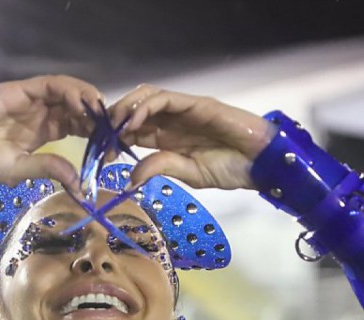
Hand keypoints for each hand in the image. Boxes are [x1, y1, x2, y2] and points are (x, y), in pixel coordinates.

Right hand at [0, 76, 102, 193]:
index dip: (94, 132)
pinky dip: (69, 91)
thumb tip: (80, 187)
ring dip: (87, 99)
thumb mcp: (20, 170)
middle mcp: (39, 113)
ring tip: (101, 113)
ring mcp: (30, 100)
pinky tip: (82, 104)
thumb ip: (49, 170)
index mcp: (41, 131)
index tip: (111, 146)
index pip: (75, 125)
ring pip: (67, 91)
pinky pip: (50, 85)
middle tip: (114, 128)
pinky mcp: (20, 90)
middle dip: (96, 115)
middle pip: (76, 107)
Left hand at [108, 84, 274, 189]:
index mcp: (169, 138)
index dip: (115, 138)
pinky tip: (133, 122)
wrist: (262, 163)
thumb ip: (161, 168)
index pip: (134, 130)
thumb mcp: (189, 174)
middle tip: (101, 138)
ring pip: (146, 98)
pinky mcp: (196, 103)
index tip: (101, 154)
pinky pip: (165, 98)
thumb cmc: (231, 169)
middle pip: (135, 110)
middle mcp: (173, 120)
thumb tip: (130, 177)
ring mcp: (184, 109)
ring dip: (126, 110)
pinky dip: (146, 106)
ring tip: (114, 128)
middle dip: (115, 121)